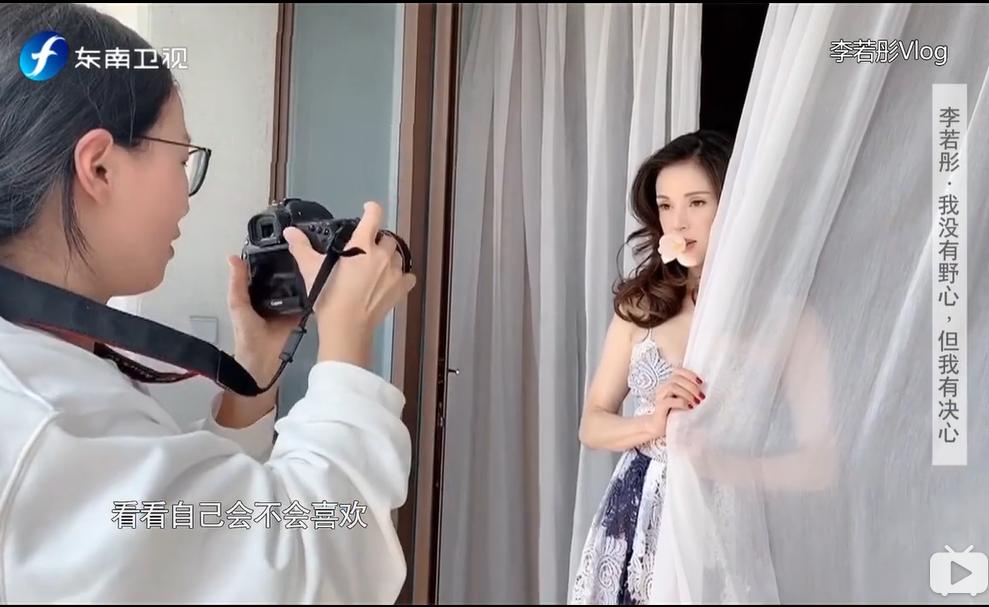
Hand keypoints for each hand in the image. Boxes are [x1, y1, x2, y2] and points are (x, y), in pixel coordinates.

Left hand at [216, 254, 300, 429]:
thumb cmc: (248, 335)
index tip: (285, 238)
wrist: (263, 363)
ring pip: (299, 286)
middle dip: (294, 264)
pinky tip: (323, 278)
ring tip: (317, 257)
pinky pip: (310, 300)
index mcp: (259, 293)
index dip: (274, 257)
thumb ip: (237, 284)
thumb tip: (233, 257)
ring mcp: (291, 305)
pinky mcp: (303, 314)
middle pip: (287, 276)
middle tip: (306, 244)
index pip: (268, 271)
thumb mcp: (238, 306)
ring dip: (306, 276)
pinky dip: (315, 291)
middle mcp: (276, 297)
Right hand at [283, 201, 416, 366]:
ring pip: (398, 257)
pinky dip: (402, 277)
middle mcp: (382, 254)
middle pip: (387, 239)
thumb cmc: (329, 295)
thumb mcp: (311, 269)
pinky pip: (408, 277)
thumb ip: (302, 247)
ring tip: (377, 268)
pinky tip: (392, 282)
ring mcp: (394, 272)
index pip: (374, 216)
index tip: (368, 209)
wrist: (346, 326)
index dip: (371, 209)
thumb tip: (290, 231)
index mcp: (362, 244)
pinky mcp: (401, 289)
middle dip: (379, 241)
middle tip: (367, 251)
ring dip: (389, 258)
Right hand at [654, 365, 704, 413]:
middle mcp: (663, 388)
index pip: (678, 371)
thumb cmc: (674, 414)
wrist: (658, 428)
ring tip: (696, 402)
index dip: (690, 374)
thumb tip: (705, 392)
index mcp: (669, 384)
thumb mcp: (683, 401)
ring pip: (672, 387)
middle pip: (676, 378)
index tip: (701, 382)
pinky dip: (681, 402)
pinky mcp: (659, 407)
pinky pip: (669, 400)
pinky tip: (689, 407)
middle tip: (701, 396)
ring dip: (687, 393)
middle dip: (691, 386)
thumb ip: (689, 393)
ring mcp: (660, 397)